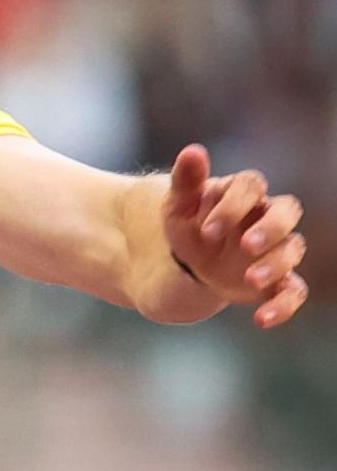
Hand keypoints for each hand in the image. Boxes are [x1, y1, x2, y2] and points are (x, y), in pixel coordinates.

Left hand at [163, 146, 307, 328]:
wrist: (187, 261)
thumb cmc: (187, 225)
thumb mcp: (178, 206)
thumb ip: (187, 181)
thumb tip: (193, 151)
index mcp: (242, 194)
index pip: (251, 186)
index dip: (233, 206)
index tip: (206, 232)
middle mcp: (264, 217)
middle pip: (287, 211)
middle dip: (271, 228)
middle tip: (246, 246)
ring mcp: (273, 248)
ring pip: (293, 249)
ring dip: (275, 264)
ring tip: (249, 279)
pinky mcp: (275, 280)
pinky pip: (293, 290)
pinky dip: (284, 305)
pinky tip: (262, 320)